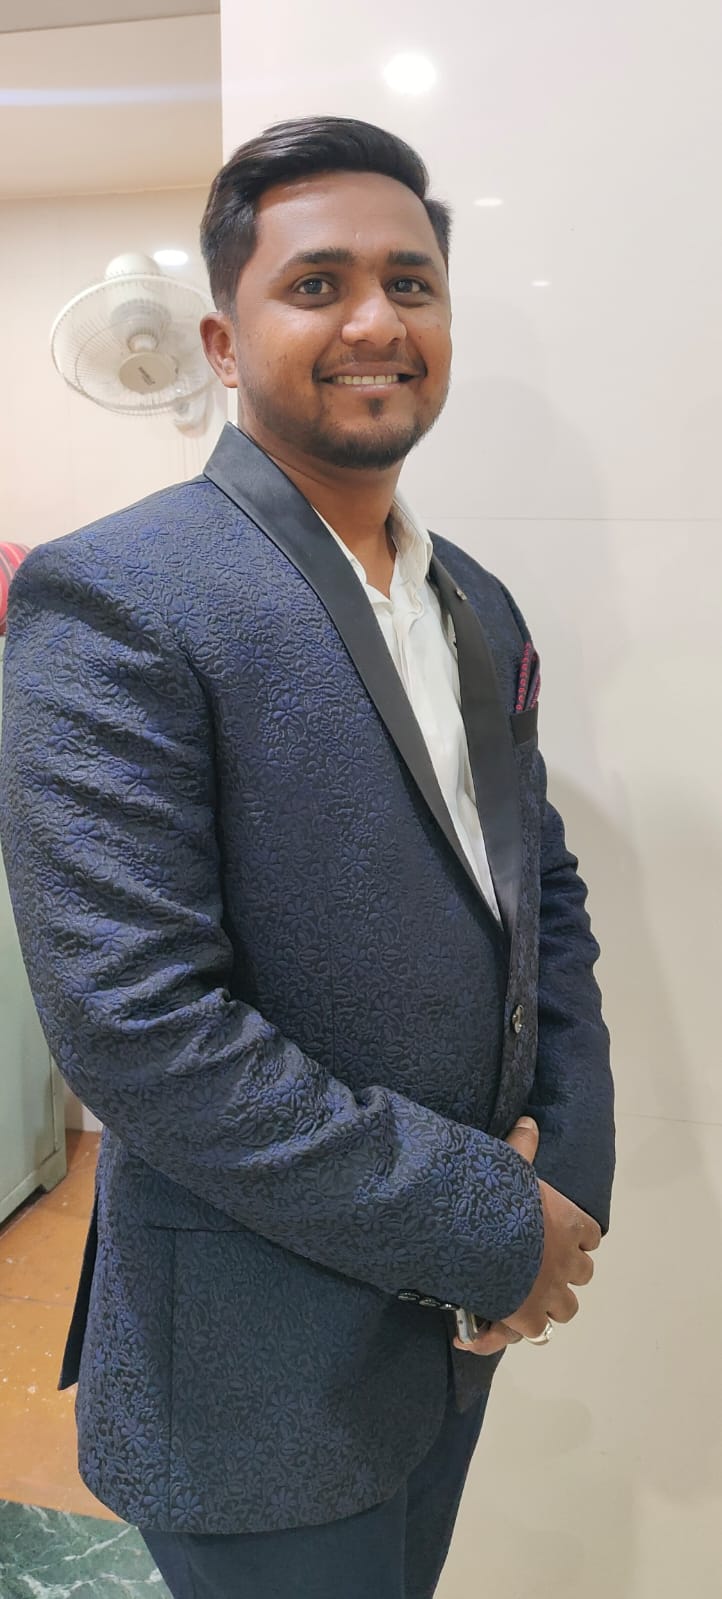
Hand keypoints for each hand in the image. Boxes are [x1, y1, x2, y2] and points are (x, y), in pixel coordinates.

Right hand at [452, 1116, 601, 1356]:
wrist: (476, 1233)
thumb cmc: (496, 1197)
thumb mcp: (511, 1165)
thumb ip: (523, 1147)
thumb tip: (528, 1121)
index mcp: (568, 1223)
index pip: (590, 1235)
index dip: (577, 1237)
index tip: (560, 1235)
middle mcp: (566, 1259)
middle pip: (583, 1274)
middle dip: (566, 1271)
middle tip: (540, 1266)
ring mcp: (549, 1291)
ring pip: (566, 1308)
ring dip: (550, 1303)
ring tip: (524, 1296)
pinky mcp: (526, 1317)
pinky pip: (537, 1331)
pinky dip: (521, 1327)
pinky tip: (499, 1319)